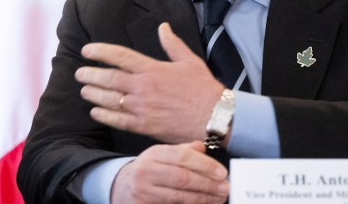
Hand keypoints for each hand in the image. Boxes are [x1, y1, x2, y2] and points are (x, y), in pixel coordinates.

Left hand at [75, 23, 223, 142]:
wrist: (216, 117)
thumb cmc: (203, 89)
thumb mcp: (189, 60)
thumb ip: (172, 43)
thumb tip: (163, 26)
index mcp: (152, 69)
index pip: (119, 56)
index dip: (100, 52)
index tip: (86, 50)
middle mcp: (143, 87)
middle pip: (108, 78)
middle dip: (90, 75)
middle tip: (79, 73)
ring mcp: (142, 108)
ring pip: (109, 99)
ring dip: (93, 94)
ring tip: (84, 90)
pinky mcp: (145, 126)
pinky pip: (118, 120)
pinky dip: (104, 115)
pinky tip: (95, 112)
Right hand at [111, 142, 228, 203]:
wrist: (121, 188)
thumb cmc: (149, 171)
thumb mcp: (162, 156)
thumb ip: (182, 151)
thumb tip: (202, 148)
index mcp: (153, 154)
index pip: (181, 156)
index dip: (204, 165)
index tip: (222, 173)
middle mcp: (145, 171)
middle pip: (181, 178)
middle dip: (207, 184)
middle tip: (226, 188)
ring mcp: (143, 191)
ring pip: (178, 196)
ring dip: (203, 198)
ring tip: (219, 198)